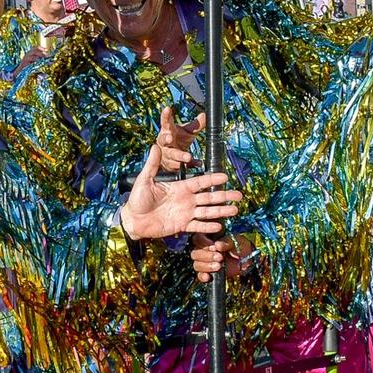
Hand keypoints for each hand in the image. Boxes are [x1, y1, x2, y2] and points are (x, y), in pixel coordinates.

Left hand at [118, 144, 242, 240]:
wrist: (133, 219)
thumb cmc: (137, 199)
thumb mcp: (145, 179)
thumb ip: (152, 164)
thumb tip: (155, 145)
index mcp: (179, 187)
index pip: (200, 182)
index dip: (213, 179)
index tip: (226, 176)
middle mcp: (186, 199)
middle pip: (209, 197)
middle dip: (224, 196)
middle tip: (239, 195)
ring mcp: (185, 213)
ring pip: (207, 211)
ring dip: (221, 211)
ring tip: (235, 210)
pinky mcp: (181, 225)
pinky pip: (197, 226)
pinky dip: (208, 227)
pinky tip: (219, 226)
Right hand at [154, 106, 205, 173]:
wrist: (169, 159)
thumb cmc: (177, 140)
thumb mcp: (186, 131)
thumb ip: (195, 125)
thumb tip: (206, 115)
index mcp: (167, 132)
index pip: (165, 122)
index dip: (165, 116)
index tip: (167, 109)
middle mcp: (164, 143)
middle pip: (164, 140)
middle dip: (166, 139)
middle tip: (169, 138)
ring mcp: (167, 155)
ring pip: (172, 155)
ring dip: (180, 156)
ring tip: (188, 157)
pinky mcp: (172, 165)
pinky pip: (182, 166)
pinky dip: (190, 164)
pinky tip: (198, 163)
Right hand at [191, 235, 252, 283]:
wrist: (247, 259)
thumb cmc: (240, 246)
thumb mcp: (235, 240)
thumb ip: (227, 241)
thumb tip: (218, 245)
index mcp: (208, 239)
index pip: (198, 239)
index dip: (203, 243)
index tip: (214, 246)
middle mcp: (204, 250)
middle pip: (195, 253)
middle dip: (207, 256)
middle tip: (220, 257)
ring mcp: (205, 262)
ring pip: (197, 264)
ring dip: (207, 266)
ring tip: (219, 266)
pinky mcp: (208, 272)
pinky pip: (200, 275)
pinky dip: (203, 276)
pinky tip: (209, 277)